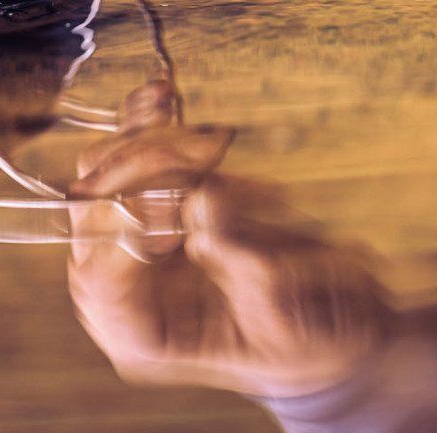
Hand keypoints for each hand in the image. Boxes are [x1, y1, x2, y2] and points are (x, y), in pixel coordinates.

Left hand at [66, 82, 393, 398]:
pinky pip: (131, 153)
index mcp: (145, 336)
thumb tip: (203, 200)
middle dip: (147, 169)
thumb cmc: (313, 339)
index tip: (180, 198)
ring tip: (214, 138)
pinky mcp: (159, 204)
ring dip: (153, 141)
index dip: (128, 227)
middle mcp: (125, 288)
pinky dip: (147, 122)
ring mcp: (136, 241)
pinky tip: (164, 96)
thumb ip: (241, 264)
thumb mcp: (287, 319)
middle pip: (96, 211)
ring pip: (107, 171)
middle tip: (209, 152)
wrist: (340, 321)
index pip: (99, 278)